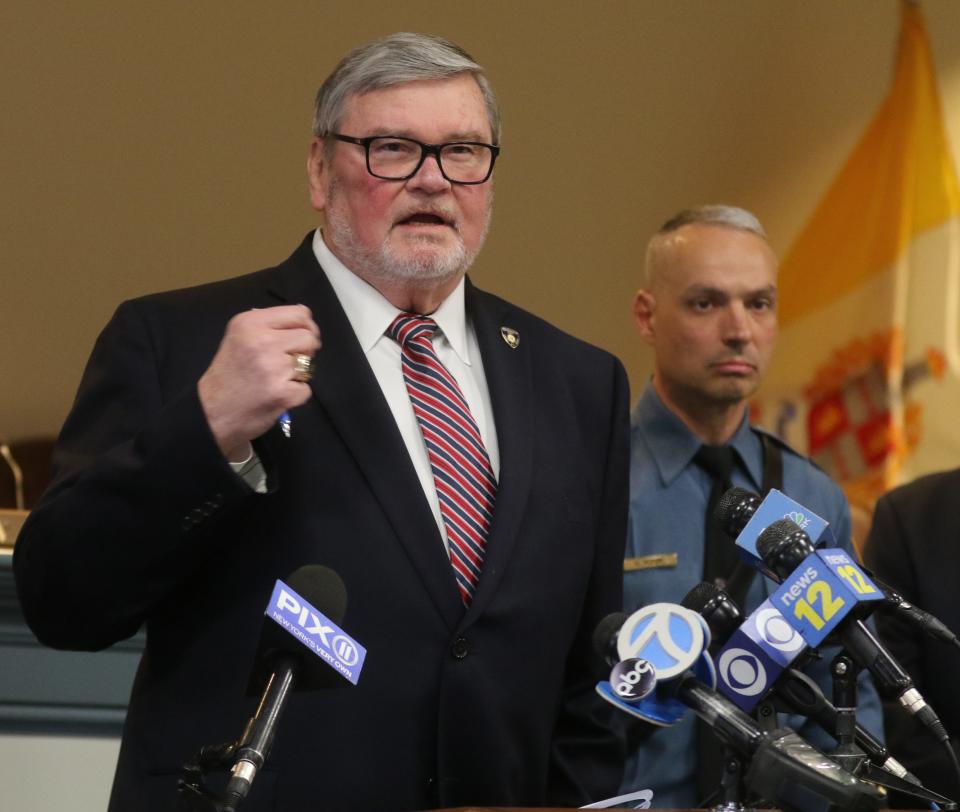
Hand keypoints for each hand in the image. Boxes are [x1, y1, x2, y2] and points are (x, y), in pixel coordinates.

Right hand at [198, 305, 320, 459]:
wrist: (210, 412)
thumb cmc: (228, 374)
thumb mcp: (239, 338)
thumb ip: (269, 327)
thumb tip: (305, 322)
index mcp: (250, 323)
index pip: (300, 313)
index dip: (306, 327)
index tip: (299, 340)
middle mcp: (262, 341)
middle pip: (309, 337)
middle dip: (305, 350)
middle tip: (290, 361)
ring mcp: (274, 368)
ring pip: (309, 364)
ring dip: (298, 374)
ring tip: (276, 380)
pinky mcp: (283, 393)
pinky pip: (306, 388)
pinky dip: (295, 395)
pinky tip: (276, 395)